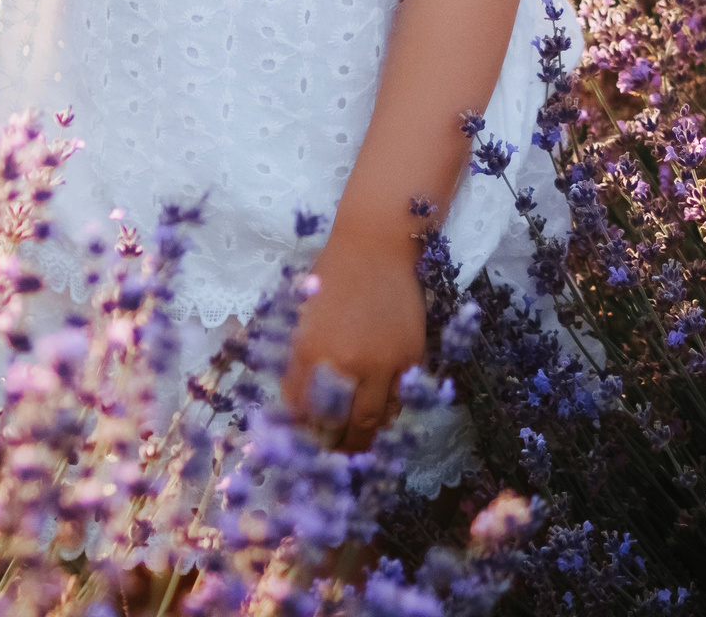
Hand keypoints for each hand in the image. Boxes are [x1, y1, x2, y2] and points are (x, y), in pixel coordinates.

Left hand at [282, 228, 426, 453]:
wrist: (376, 246)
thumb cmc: (331, 276)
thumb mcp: (301, 318)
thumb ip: (296, 362)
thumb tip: (294, 406)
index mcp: (310, 350)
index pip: (301, 411)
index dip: (299, 434)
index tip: (299, 446)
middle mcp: (345, 362)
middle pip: (338, 426)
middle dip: (331, 449)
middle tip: (328, 459)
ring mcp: (382, 363)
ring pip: (372, 421)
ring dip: (361, 441)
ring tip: (353, 449)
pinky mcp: (411, 358)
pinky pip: (399, 402)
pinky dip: (387, 417)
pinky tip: (378, 421)